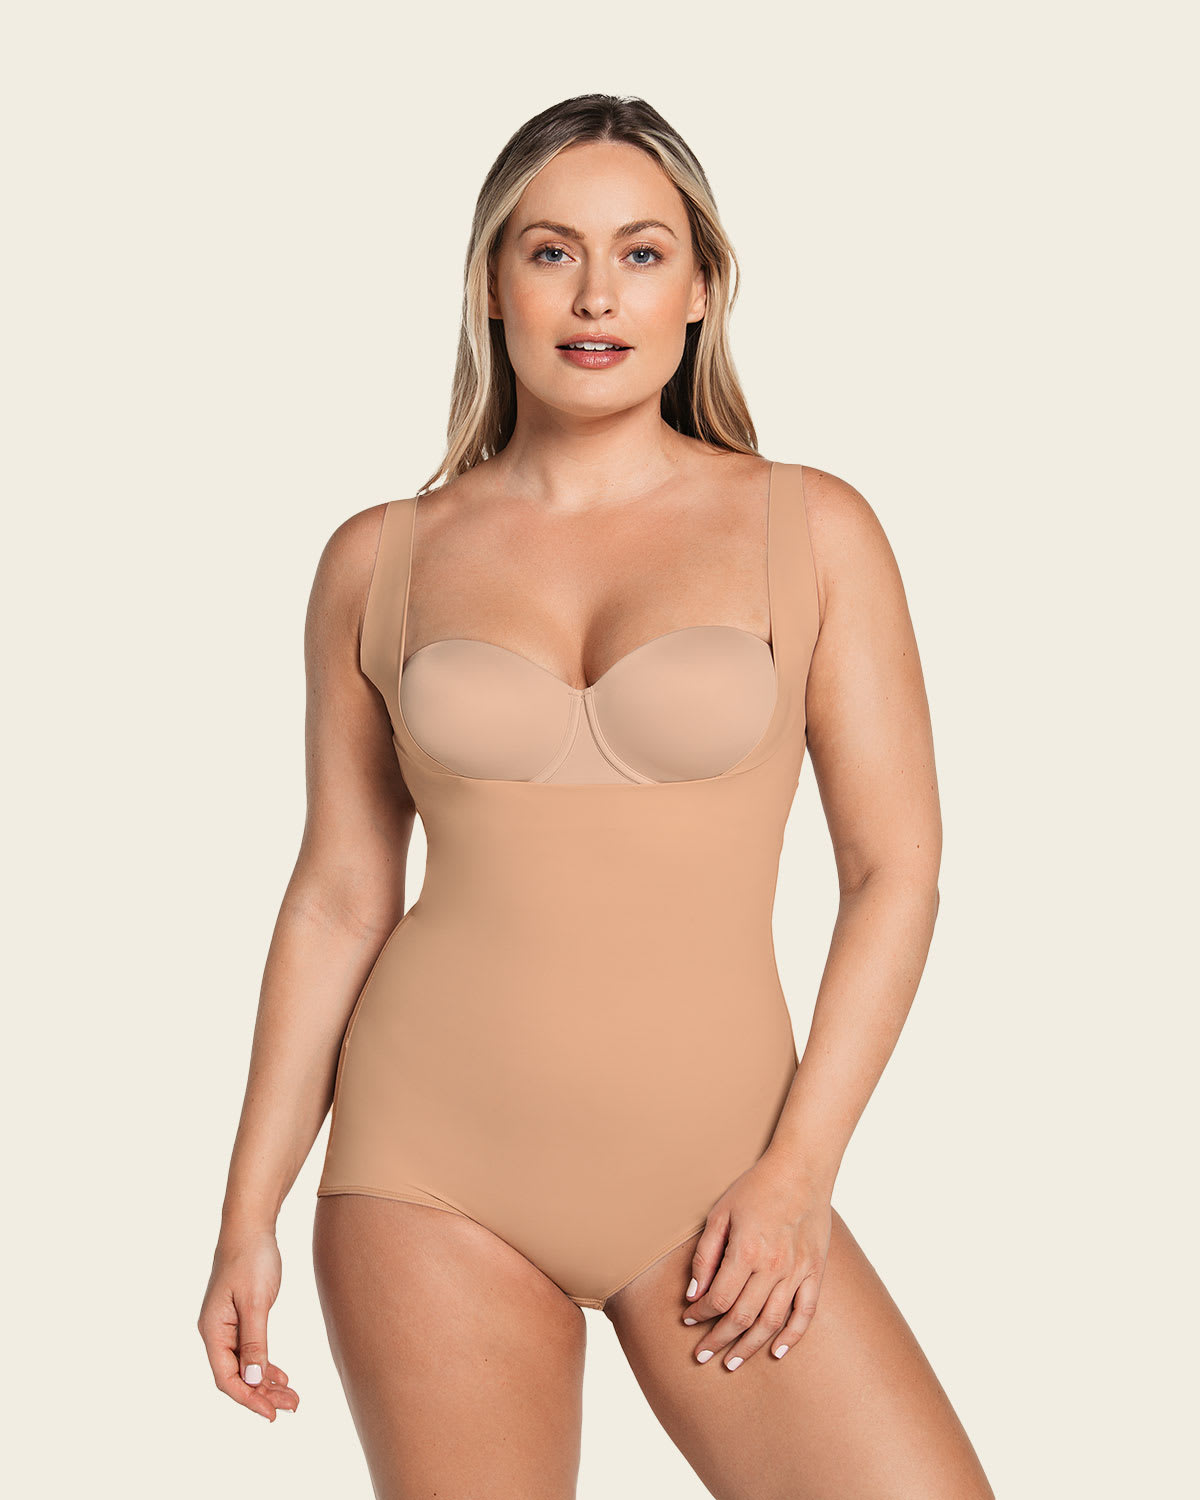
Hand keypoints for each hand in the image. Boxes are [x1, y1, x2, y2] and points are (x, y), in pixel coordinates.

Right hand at [197, 1225, 299, 1420]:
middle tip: (292, 1406)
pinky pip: (250, 1350)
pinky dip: (266, 1364)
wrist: (251, 1227)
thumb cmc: (251, 1259)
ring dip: (267, 1382)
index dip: (248, 1399)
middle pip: (236, 1376)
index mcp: (213, 1330)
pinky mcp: (239, 1317)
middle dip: (263, 1394)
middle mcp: (215, 1332)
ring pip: (245, 1364)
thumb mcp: (256, 1302)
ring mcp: (227, 1325)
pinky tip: (281, 1375)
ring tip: (292, 1396)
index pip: (227, 1378)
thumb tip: (253, 1379)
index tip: (272, 1413)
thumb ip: (255, 1341)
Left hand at [682, 1153, 831, 1369]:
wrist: (801, 1169)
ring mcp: (797, 1271)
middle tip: (703, 1356)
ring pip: (771, 1322)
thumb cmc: (756, 1187)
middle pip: (742, 1317)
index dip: (700, 1314)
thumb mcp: (720, 1213)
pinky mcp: (815, 1271)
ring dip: (749, 1347)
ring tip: (732, 1362)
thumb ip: (705, 1255)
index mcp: (746, 1251)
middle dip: (718, 1340)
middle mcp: (773, 1267)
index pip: (719, 1299)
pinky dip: (792, 1336)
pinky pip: (805, 1313)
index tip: (689, 1320)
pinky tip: (776, 1351)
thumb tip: (694, 1293)